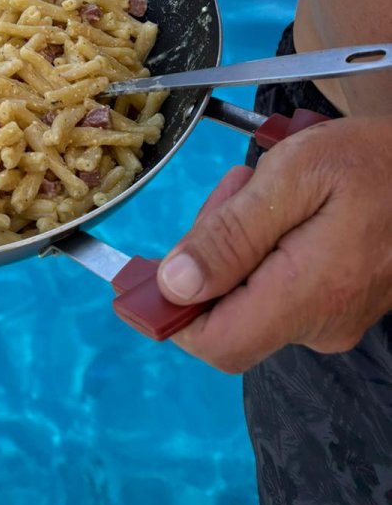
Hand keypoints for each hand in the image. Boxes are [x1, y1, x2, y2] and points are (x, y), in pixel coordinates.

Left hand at [156, 116, 391, 371]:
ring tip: (265, 188)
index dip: (166, 315)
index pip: (216, 343)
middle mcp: (319, 325)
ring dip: (234, 241)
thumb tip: (172, 285)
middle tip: (237, 189)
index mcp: (306, 297)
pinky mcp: (333, 305)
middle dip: (207, 251)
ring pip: (244, 295)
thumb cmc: (367, 161)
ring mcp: (329, 319)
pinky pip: (273, 287)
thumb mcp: (292, 178)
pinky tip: (283, 206)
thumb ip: (230, 235)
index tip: (137, 276)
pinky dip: (260, 247)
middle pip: (222, 312)